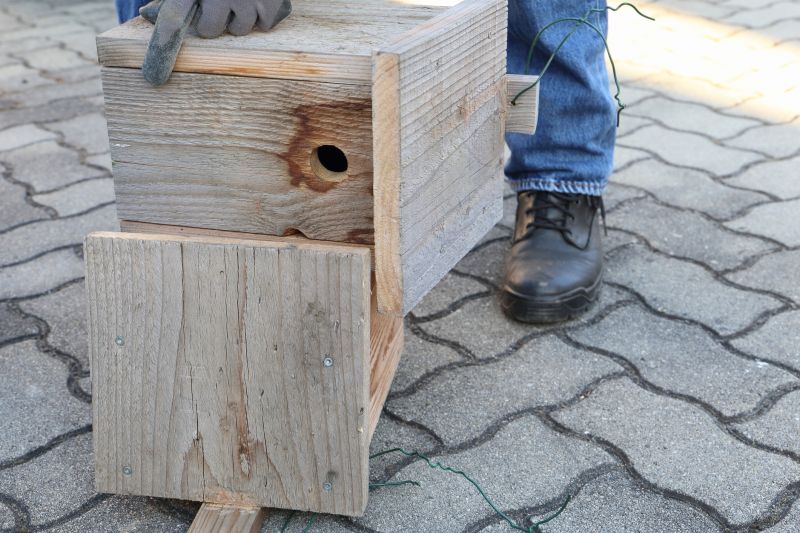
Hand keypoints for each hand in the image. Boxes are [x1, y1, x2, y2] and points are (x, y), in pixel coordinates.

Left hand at [140, 0, 291, 85]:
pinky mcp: (270, 3)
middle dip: (212, 22)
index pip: (173, 19)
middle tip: (217, 5)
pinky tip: (257, 0)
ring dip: (238, 18)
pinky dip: (261, 15)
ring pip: (239, 29)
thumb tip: (147, 15)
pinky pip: (262, 24)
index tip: (154, 77)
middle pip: (210, 30)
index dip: (163, 46)